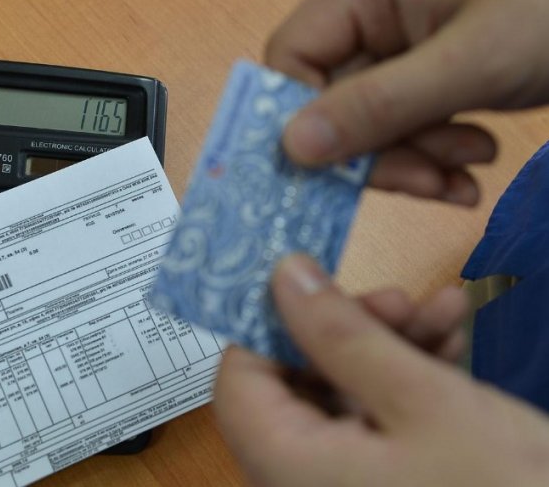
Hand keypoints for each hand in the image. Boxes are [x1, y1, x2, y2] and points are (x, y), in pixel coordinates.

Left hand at [214, 254, 548, 486]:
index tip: (311, 277)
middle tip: (398, 298)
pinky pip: (380, 415)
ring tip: (442, 308)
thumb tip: (282, 272)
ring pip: (346, 390)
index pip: (238, 380)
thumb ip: (341, 333)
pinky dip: (411, 376)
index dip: (267, 322)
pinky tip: (453, 339)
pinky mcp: (388, 477)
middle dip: (347, 327)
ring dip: (391, 342)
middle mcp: (303, 476)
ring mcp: (346, 479)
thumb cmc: (501, 486)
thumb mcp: (419, 398)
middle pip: (297, 379)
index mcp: (288, 464)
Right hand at [267, 0, 548, 204]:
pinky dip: (431, 152)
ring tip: (469, 169)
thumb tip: (291, 148)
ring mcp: (397, 38)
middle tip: (428, 181)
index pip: (292, 55)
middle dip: (380, 148)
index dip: (301, 116)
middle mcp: (371, 7)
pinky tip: (471, 166)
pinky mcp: (423, 66)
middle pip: (332, 96)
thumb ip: (380, 106)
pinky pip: (402, 120)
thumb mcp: (472, 63)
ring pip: (368, 118)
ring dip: (413, 156)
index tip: (338, 168)